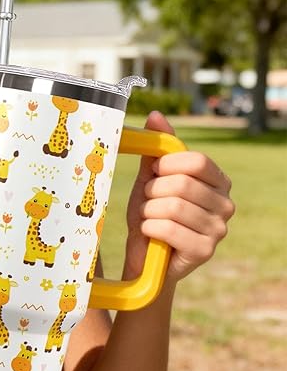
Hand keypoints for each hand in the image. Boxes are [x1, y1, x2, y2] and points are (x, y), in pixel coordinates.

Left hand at [123, 111, 234, 282]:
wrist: (144, 255)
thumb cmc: (150, 213)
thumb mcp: (151, 178)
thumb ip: (156, 149)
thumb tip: (155, 115)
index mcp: (217, 180)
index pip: (196, 160)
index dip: (167, 165)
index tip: (153, 174)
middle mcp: (226, 204)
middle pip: (183, 184)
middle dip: (153, 191)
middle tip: (148, 202)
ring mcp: (219, 229)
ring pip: (174, 206)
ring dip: (148, 211)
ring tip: (148, 217)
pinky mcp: (205, 250)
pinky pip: (169, 229)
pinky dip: (150, 228)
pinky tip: (150, 233)